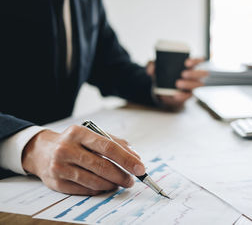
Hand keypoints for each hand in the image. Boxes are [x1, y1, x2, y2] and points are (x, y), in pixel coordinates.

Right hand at [22, 126, 144, 194]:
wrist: (42, 151)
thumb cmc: (74, 142)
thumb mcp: (91, 135)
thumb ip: (115, 143)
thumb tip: (136, 158)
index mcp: (78, 133)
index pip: (108, 146)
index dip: (126, 159)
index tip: (140, 167)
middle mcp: (66, 149)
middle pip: (102, 165)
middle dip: (121, 175)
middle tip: (132, 180)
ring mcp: (59, 166)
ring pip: (94, 180)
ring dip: (112, 184)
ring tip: (120, 183)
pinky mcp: (56, 183)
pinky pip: (84, 189)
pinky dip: (99, 189)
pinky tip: (106, 186)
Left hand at [147, 58, 208, 108]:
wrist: (163, 90)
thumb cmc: (164, 74)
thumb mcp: (157, 68)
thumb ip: (152, 65)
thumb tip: (150, 70)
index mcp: (189, 65)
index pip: (198, 61)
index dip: (196, 61)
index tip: (187, 62)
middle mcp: (194, 75)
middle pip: (201, 74)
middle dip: (194, 73)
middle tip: (183, 74)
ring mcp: (193, 85)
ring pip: (197, 85)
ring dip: (188, 84)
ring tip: (178, 84)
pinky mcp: (188, 95)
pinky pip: (188, 96)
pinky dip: (182, 96)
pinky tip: (175, 95)